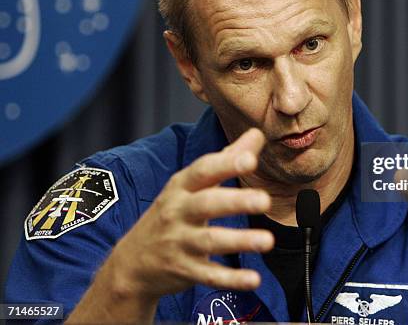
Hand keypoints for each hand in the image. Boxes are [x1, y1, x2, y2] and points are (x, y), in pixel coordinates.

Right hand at [108, 128, 273, 299]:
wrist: (132, 262)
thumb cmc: (171, 214)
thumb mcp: (190, 184)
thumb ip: (226, 159)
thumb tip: (256, 134)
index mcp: (182, 187)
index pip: (203, 171)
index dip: (227, 164)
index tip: (250, 158)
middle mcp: (179, 212)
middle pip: (207, 204)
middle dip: (235, 202)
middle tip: (264, 200)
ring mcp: (180, 243)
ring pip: (210, 241)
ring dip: (239, 241)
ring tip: (267, 241)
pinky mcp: (185, 270)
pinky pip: (209, 275)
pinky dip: (230, 279)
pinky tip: (253, 280)